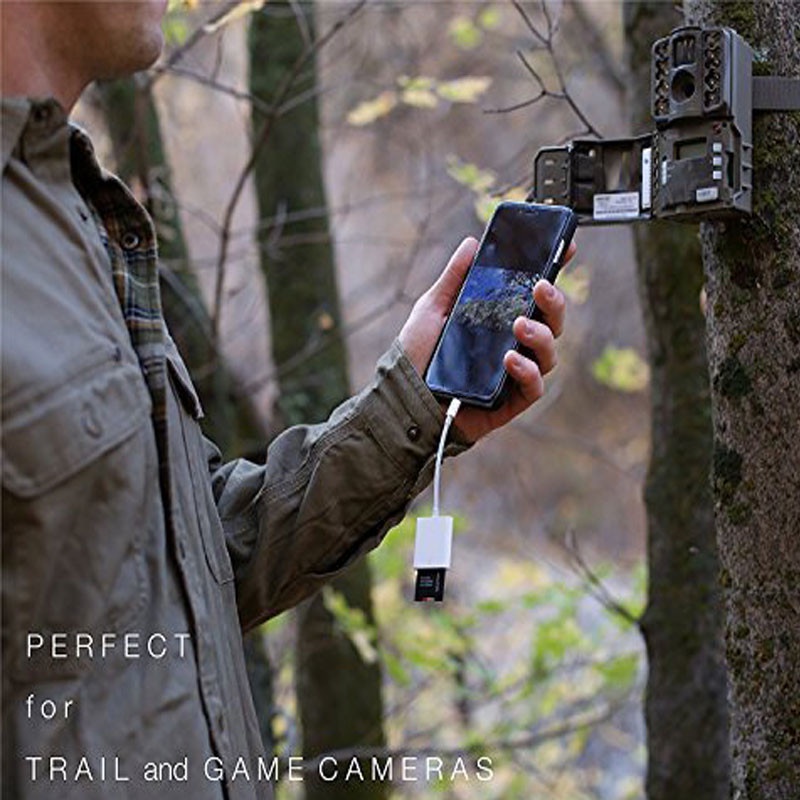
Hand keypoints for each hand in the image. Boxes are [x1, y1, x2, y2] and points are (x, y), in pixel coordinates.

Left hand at [398, 235, 573, 442]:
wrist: (403, 397)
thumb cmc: (418, 355)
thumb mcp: (432, 310)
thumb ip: (454, 278)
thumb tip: (472, 243)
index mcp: (501, 320)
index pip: (536, 295)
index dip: (555, 271)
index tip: (567, 247)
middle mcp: (515, 345)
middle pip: (551, 322)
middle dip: (554, 302)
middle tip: (541, 286)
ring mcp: (516, 373)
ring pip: (548, 353)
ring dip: (541, 335)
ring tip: (520, 324)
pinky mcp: (511, 401)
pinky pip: (534, 387)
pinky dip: (527, 371)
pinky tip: (510, 359)